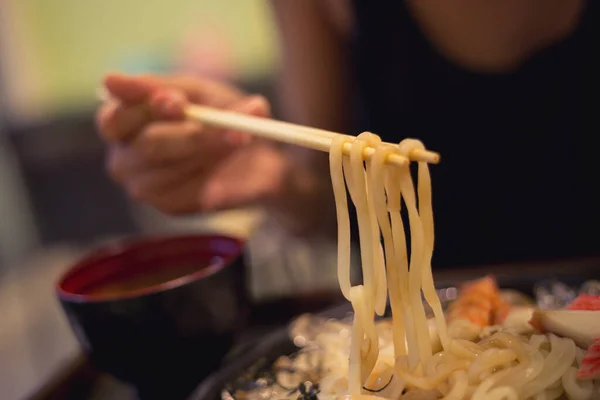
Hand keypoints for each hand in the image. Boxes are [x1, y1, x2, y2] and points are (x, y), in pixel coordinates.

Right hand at [96, 73, 288, 214]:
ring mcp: (144, 187)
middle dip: (191, 133)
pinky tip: (233, 159)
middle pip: (148, 147)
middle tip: (228, 124)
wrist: (255, 152)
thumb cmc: (215, 113)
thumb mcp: (197, 91)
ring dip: (214, 150)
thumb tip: (108, 80)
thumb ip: (161, 86)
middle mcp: (124, 159)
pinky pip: (195, 189)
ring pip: (176, 169)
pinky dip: (220, 171)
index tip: (179, 101)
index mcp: (119, 123)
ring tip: (243, 136)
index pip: (115, 120)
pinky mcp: (171, 206)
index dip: (146, 109)